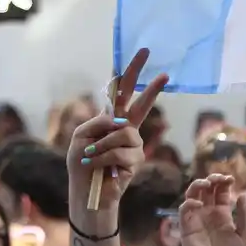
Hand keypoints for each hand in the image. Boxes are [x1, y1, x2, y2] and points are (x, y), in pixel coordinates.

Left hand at [65, 47, 168, 220]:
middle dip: (152, 87)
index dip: (129, 74)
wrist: (87, 193)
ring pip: (122, 133)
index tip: (141, 53)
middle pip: (141, 102)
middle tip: (166, 72)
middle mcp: (126, 128)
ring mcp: (134, 143)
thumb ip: (97, 123)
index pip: (120, 92)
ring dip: (101, 145)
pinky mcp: (136, 159)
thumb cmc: (81, 163)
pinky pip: (119, 151)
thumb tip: (119, 122)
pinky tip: (98, 165)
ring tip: (90, 156)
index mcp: (110, 118)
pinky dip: (103, 157)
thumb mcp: (80, 136)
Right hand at [179, 174, 245, 245]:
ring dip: (198, 184)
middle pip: (207, 188)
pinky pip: (184, 208)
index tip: (231, 179)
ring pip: (193, 193)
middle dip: (213, 179)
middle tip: (219, 177)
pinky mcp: (186, 224)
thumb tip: (243, 196)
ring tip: (207, 183)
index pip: (221, 191)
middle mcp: (208, 211)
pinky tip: (200, 203)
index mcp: (222, 213)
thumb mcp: (243, 236)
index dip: (224, 182)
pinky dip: (190, 202)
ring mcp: (196, 216)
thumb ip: (244, 216)